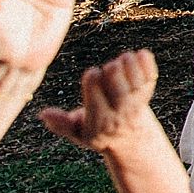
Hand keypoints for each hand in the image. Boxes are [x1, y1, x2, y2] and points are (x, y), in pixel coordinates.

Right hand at [40, 49, 164, 161]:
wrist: (131, 138)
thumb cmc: (98, 131)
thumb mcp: (77, 133)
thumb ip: (61, 124)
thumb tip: (43, 114)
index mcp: (100, 123)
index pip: (97, 102)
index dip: (94, 84)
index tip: (91, 72)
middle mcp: (120, 114)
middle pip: (120, 93)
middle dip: (114, 75)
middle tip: (109, 67)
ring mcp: (136, 104)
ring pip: (136, 85)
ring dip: (131, 68)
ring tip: (125, 58)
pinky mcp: (148, 94)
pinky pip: (150, 79)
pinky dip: (148, 66)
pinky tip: (141, 54)